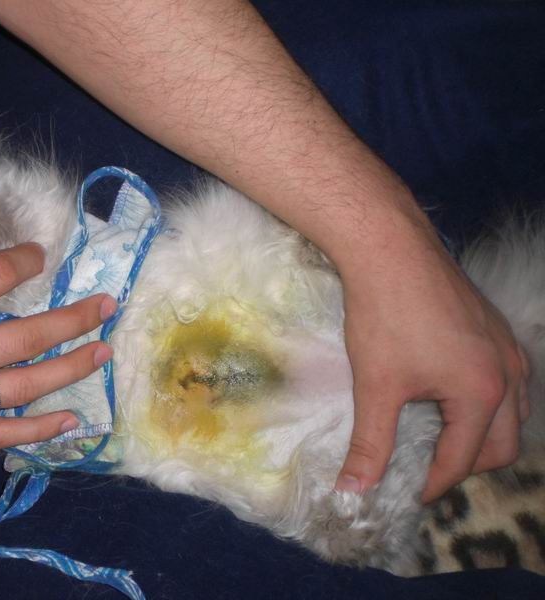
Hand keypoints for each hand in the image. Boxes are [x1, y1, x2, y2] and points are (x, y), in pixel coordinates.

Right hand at [0, 207, 115, 483]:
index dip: (25, 260)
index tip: (40, 254)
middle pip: (26, 336)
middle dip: (74, 318)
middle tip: (107, 304)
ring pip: (24, 387)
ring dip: (71, 368)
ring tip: (104, 351)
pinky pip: (0, 435)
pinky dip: (39, 431)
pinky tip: (72, 421)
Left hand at [335, 232, 528, 501]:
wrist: (390, 248)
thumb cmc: (384, 314)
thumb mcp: (375, 385)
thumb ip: (371, 443)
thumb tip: (354, 490)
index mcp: (483, 392)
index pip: (464, 459)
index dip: (434, 484)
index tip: (409, 495)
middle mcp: (508, 371)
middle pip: (503, 444)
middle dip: (466, 466)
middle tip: (426, 472)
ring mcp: (506, 346)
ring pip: (511, 412)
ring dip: (481, 435)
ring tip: (439, 440)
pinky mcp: (493, 327)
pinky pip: (506, 381)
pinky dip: (485, 404)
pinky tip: (448, 396)